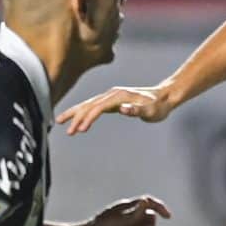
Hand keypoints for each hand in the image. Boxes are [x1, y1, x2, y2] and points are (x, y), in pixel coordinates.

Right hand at [56, 84, 173, 134]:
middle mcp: (112, 94)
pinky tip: (77, 118)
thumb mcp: (151, 111)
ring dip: (75, 113)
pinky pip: (93, 105)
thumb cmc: (159, 106)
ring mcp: (111, 96)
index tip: (81, 129)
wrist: (165, 97)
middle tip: (68, 131)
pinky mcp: (112, 100)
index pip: (99, 107)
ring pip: (88, 104)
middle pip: (89, 104)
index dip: (89, 118)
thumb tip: (123, 109)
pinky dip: (83, 111)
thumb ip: (137, 110)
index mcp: (119, 96)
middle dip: (77, 117)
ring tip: (60, 122)